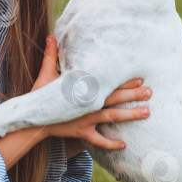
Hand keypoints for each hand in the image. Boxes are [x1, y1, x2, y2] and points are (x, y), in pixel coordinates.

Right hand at [32, 35, 151, 150]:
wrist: (32, 119)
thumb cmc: (39, 94)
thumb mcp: (46, 73)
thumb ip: (51, 54)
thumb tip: (50, 36)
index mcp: (82, 88)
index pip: (107, 82)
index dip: (124, 80)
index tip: (140, 76)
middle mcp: (87, 103)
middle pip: (114, 98)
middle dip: (133, 94)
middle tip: (150, 92)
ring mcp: (86, 119)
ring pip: (112, 117)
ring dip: (130, 115)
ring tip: (147, 112)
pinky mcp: (81, 132)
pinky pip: (97, 140)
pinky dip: (110, 144)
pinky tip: (124, 145)